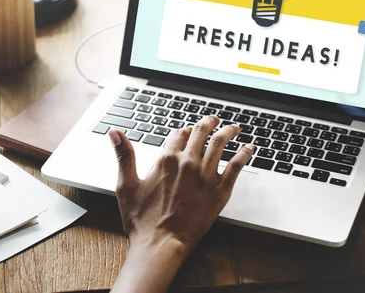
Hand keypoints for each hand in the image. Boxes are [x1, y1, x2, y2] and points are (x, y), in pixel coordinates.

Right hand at [109, 116, 253, 292]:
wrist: (160, 244)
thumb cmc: (141, 220)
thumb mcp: (126, 184)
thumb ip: (124, 155)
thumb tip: (114, 132)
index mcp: (166, 160)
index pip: (178, 134)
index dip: (183, 130)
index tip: (187, 130)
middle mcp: (187, 163)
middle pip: (201, 133)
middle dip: (208, 123)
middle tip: (214, 120)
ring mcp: (205, 176)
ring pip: (220, 144)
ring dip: (228, 132)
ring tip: (234, 128)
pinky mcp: (219, 191)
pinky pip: (236, 166)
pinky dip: (244, 154)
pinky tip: (249, 149)